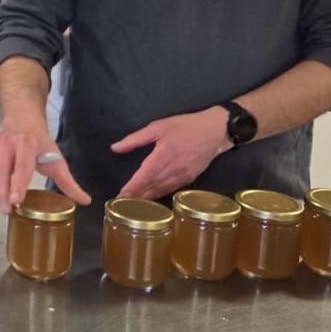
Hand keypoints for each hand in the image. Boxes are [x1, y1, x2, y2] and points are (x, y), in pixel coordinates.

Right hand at [0, 118, 90, 214]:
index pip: (22, 166)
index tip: (16, 201)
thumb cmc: (40, 144)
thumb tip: (85, 200)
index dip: (18, 183)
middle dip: (2, 191)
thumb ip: (68, 183)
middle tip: (6, 210)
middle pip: (1, 168)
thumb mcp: (57, 161)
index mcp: (28, 144)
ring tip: (2, 205)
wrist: (24, 122)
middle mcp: (9, 142)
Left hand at [111, 107, 230, 199]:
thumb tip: (115, 148)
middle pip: (151, 186)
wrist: (215, 131)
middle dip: (136, 196)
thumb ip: (135, 139)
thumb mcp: (158, 126)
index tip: (120, 197)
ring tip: (132, 205)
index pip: (144, 176)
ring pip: (161, 190)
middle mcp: (174, 168)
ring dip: (146, 198)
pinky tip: (150, 199)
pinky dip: (159, 195)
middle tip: (121, 204)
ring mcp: (183, 175)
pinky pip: (171, 189)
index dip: (131, 188)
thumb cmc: (185, 126)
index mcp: (164, 154)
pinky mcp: (190, 179)